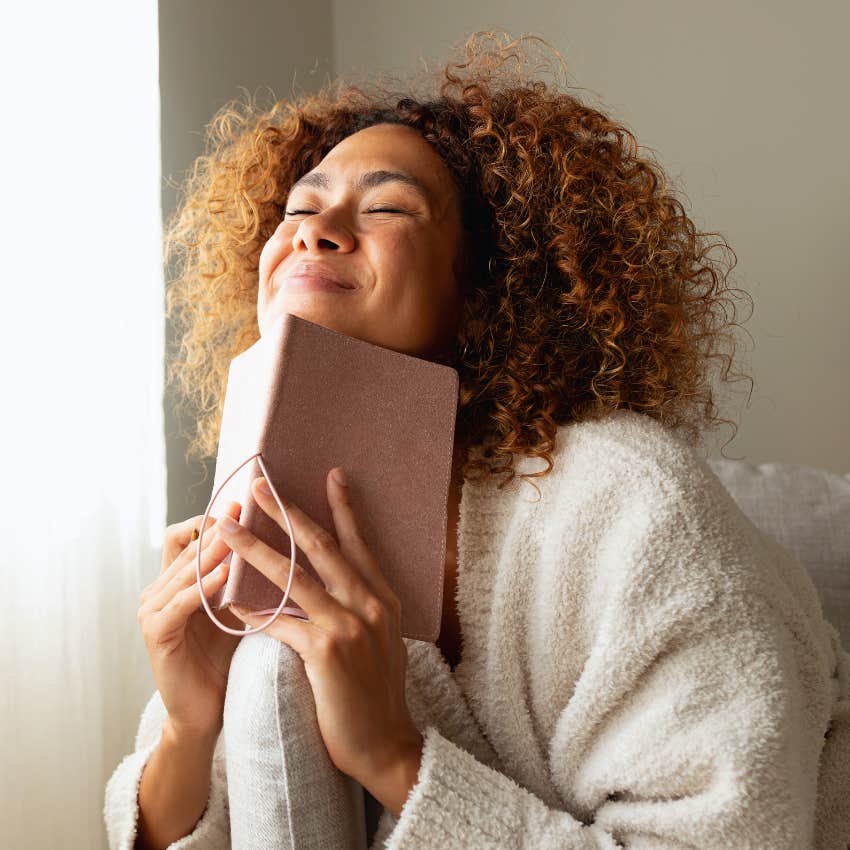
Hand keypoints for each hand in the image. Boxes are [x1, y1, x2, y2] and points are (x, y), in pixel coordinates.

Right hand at [137, 502, 247, 738]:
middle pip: (186, 545)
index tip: (245, 502)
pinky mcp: (156, 634)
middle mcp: (158, 589)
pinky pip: (178, 603)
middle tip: (244, 507)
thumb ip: (242, 574)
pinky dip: (201, 587)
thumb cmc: (227, 656)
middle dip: (217, 527)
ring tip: (238, 535)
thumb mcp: (237, 606)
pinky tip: (226, 576)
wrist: (209, 711)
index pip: (187, 534)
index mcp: (177, 580)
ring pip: (183, 569)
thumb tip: (274, 536)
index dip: (213, 516)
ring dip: (211, 552)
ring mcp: (153, 611)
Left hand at [218, 468, 422, 791]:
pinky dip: (252, 611)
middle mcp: (370, 603)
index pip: (358, 543)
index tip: (332, 475)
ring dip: (255, 549)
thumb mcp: (378, 639)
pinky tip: (228, 601)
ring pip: (294, 576)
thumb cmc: (375, 693)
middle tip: (259, 486)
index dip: (344, 508)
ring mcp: (350, 625)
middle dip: (287, 512)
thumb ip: (357, 607)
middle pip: (321, 547)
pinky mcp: (328, 652)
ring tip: (227, 530)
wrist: (386, 744)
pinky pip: (280, 623)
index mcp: (383, 597)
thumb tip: (331, 583)